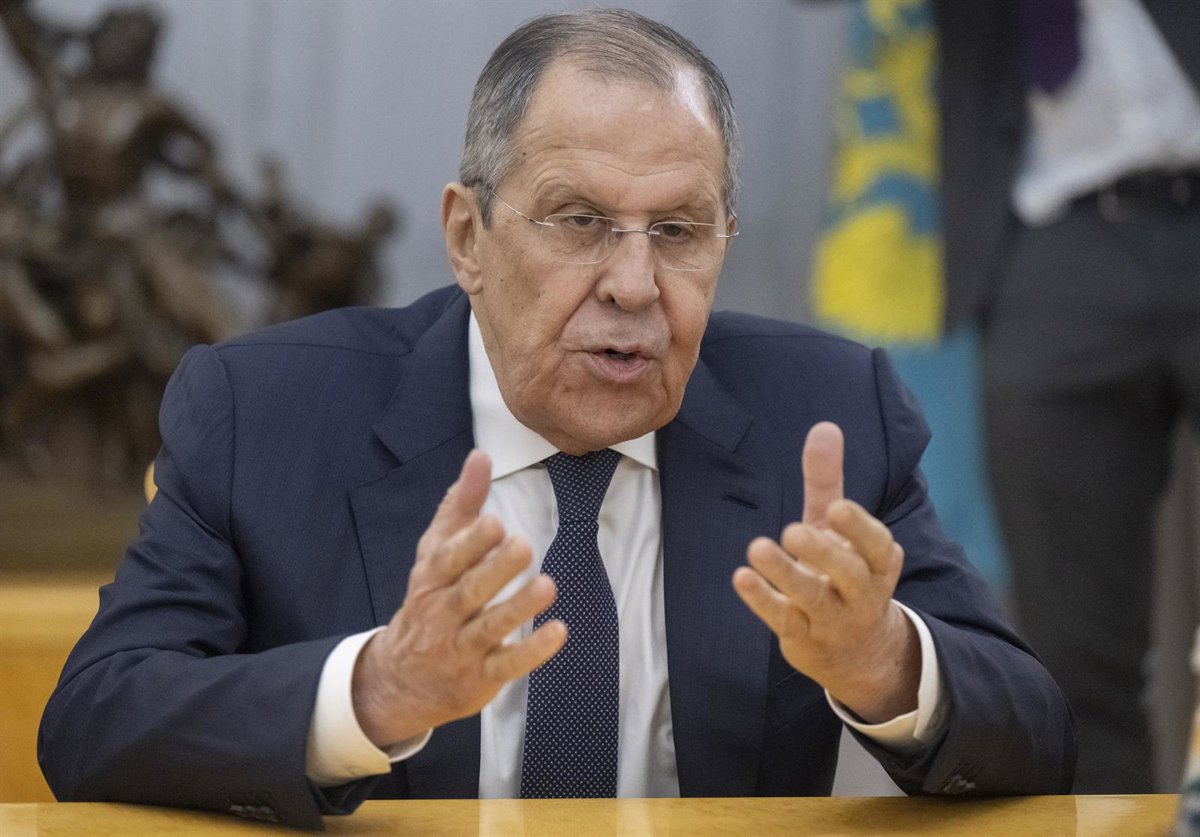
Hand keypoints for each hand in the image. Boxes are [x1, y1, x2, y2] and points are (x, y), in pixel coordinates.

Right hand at [351, 450, 566, 746]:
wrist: (400, 680)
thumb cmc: (429, 601)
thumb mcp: (435, 552)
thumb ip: (460, 506)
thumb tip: (480, 456)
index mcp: (432, 578)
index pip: (449, 558)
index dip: (471, 542)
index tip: (495, 521)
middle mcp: (443, 612)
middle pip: (469, 591)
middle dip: (494, 569)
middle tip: (523, 545)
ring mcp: (460, 647)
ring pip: (489, 627)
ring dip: (518, 607)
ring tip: (548, 586)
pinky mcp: (481, 677)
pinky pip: (507, 664)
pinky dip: (532, 650)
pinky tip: (557, 631)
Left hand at [732, 422, 919, 721]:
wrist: (855, 650)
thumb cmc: (842, 572)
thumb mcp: (837, 527)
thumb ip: (829, 480)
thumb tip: (825, 426)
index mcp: (877, 561)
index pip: (876, 545)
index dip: (859, 528)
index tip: (836, 508)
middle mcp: (861, 592)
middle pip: (848, 573)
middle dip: (823, 552)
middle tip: (792, 530)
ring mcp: (833, 618)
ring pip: (813, 598)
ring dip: (786, 574)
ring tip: (757, 548)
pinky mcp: (804, 637)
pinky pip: (785, 620)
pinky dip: (764, 601)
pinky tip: (741, 578)